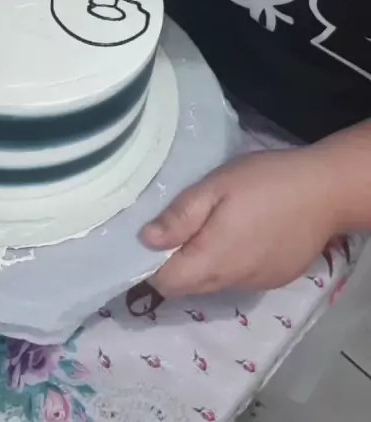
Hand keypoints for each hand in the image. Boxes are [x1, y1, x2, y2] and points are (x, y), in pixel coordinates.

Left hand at [142, 148, 339, 296]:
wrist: (324, 191)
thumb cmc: (265, 182)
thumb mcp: (216, 186)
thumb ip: (180, 216)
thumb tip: (145, 240)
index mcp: (211, 259)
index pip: (165, 284)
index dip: (147, 267)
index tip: (144, 243)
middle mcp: (231, 281)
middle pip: (187, 286)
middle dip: (173, 264)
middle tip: (176, 226)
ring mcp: (255, 283)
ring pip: (213, 283)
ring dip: (203, 262)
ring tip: (211, 225)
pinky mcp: (274, 278)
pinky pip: (238, 277)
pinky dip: (230, 262)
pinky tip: (242, 232)